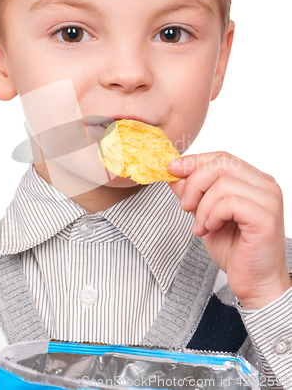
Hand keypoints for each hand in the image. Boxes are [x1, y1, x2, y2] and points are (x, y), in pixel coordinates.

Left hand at [167, 152, 291, 308]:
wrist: (255, 283)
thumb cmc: (235, 250)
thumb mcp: (205, 215)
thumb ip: (193, 193)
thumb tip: (174, 174)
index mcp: (253, 180)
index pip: (222, 157)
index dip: (194, 161)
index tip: (171, 169)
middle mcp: (265, 184)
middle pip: (222, 163)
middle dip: (194, 182)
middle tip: (184, 205)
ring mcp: (268, 199)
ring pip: (224, 182)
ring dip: (203, 205)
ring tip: (200, 226)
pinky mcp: (266, 216)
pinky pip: (231, 202)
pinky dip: (213, 214)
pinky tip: (211, 228)